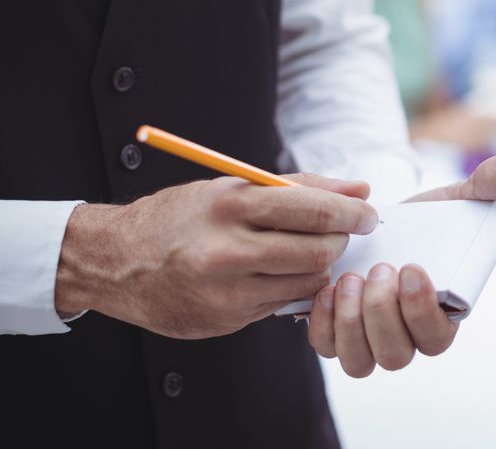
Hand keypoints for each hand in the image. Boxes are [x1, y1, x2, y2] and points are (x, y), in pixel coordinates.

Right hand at [55, 173, 377, 338]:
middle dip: (339, 241)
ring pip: (307, 283)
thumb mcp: (234, 186)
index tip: (368, 214)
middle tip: (341, 233)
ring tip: (306, 251)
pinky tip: (275, 273)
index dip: (352, 214)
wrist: (117, 261)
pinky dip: (291, 287)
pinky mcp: (225, 321)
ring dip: (319, 267)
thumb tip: (361, 191)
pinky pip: (282, 305)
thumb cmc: (185, 216)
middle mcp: (227, 251)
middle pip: (318, 252)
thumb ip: (301, 188)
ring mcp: (225, 292)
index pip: (315, 211)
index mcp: (231, 205)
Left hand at [308, 154, 495, 376]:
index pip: (437, 337)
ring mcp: (370, 340)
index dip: (422, 312)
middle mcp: (407, 336)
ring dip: (353, 322)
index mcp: (442, 314)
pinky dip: (325, 325)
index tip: (412, 268)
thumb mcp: (455, 198)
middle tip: (380, 268)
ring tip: (352, 277)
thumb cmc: (425, 220)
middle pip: (398, 353)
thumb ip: (486, 184)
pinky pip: (328, 349)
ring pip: (362, 360)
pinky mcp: (337, 335)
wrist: (376, 223)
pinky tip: (329, 288)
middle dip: (384, 312)